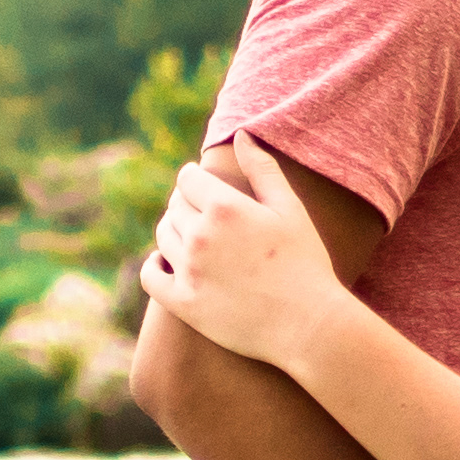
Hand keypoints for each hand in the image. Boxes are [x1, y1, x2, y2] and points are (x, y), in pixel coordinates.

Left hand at [135, 139, 352, 364]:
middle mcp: (200, 236)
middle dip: (186, 204)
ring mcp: (189, 271)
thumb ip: (263, 169)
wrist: (308, 325)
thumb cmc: (306, 263)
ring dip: (173, 231)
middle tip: (203, 214)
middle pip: (174, 206)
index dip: (195, 180)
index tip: (202, 186)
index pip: (188, 179)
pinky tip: (165, 262)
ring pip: (163, 235)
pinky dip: (154, 264)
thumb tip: (241, 134)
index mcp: (225, 207)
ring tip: (193, 237)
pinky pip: (150, 274)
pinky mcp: (183, 303)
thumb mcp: (290, 209)